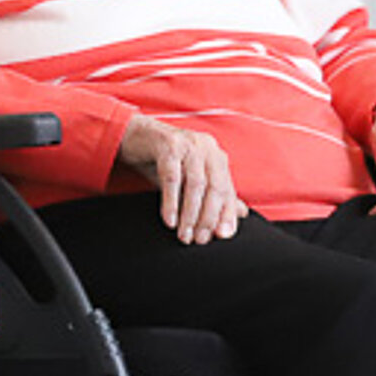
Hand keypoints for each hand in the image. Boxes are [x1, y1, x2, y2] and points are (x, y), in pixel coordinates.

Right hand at [118, 115, 246, 243]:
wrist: (134, 135)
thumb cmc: (165, 160)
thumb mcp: (190, 179)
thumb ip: (215, 195)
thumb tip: (241, 213)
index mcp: (216, 156)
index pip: (227, 190)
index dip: (226, 214)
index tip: (222, 236)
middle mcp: (207, 148)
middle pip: (215, 187)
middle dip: (208, 217)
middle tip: (199, 240)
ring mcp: (189, 144)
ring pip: (196, 184)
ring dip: (190, 214)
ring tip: (184, 235)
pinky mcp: (168, 144)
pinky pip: (172, 177)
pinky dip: (172, 201)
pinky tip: (170, 220)